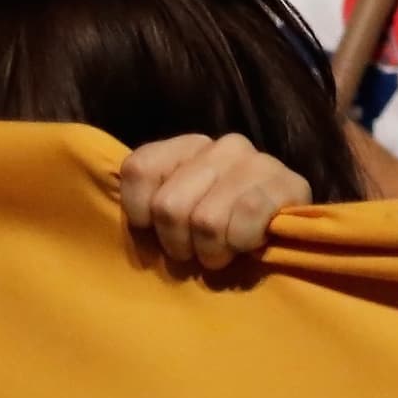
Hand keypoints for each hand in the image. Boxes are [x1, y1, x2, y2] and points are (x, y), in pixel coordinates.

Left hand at [119, 132, 310, 275]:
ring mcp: (257, 161)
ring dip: (212, 251)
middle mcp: (223, 145)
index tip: (152, 233)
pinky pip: (247, 218)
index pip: (140, 169)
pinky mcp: (288, 182)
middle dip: (179, 244)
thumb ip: (147, 205)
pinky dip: (242, 243)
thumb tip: (108, 214)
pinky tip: (250, 244)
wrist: (283, 237)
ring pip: (207, 219)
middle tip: (195, 252)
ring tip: (222, 252)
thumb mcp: (174, 216)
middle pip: (169, 205)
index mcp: (187, 147)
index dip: (138, 213)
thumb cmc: (216, 233)